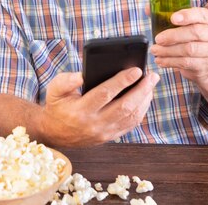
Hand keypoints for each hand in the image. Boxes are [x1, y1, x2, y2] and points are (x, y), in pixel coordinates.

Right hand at [40, 69, 159, 146]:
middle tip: (152, 76)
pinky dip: (141, 110)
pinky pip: (131, 125)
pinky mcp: (110, 136)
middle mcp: (94, 123)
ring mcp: (104, 132)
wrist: (55, 133)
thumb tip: (81, 75)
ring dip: (145, 99)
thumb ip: (66, 81)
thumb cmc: (57, 106)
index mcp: (80, 110)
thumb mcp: (54, 90)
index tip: (136, 70)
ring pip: (131, 117)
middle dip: (141, 90)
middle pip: (124, 106)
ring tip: (151, 84)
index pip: (105, 94)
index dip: (122, 81)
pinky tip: (146, 97)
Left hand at [150, 7, 207, 83]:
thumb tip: (148, 8)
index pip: (201, 14)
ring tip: (155, 50)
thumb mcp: (184, 24)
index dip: (187, 15)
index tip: (172, 18)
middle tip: (157, 39)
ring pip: (189, 49)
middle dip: (173, 35)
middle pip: (195, 32)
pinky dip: (170, 61)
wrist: (206, 62)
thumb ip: (167, 14)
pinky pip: (186, 63)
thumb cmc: (191, 37)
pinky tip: (160, 60)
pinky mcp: (205, 65)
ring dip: (168, 50)